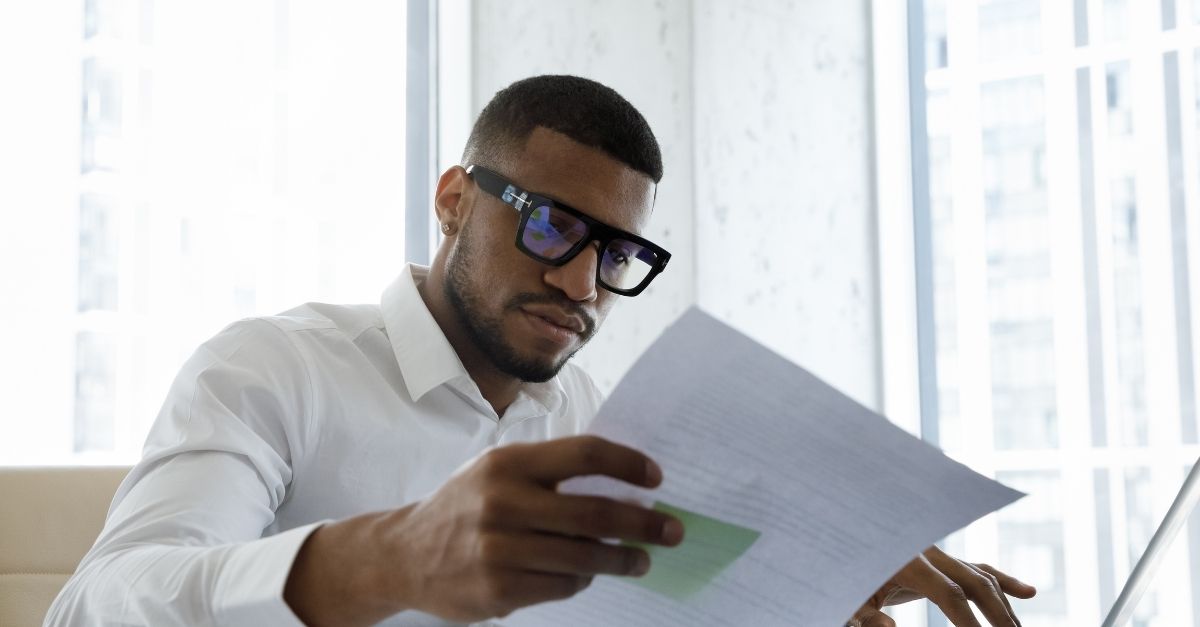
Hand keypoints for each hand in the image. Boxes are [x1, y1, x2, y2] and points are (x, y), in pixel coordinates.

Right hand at [285, 435, 683, 625]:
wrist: (404, 554)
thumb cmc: (466, 507)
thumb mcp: (498, 473)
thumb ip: (550, 475)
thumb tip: (624, 486)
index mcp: (508, 464)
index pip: (584, 455)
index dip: (627, 464)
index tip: (656, 478)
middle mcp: (502, 502)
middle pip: (594, 512)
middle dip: (644, 523)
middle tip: (672, 530)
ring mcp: (499, 549)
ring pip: (585, 556)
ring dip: (623, 559)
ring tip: (642, 559)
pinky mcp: (498, 589)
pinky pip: (563, 586)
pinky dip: (583, 580)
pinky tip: (587, 575)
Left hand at [848, 546, 1036, 626]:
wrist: (843, 542)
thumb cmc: (845, 576)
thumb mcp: (850, 599)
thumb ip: (867, 617)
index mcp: (907, 561)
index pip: (950, 595)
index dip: (970, 622)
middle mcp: (928, 551)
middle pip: (977, 582)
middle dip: (1000, 615)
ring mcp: (937, 552)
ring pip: (982, 574)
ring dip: (1004, 604)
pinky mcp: (941, 557)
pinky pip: (978, 566)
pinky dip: (1003, 580)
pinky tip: (1030, 593)